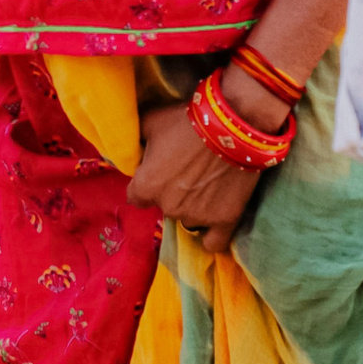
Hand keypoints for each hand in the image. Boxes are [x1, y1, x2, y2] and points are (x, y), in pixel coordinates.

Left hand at [126, 102, 259, 254]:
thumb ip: (136, 138)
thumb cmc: (187, 122)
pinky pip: (213, 242)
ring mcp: (197, 216)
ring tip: (206, 184)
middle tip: (186, 172)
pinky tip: (213, 219)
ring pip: (187, 219)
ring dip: (192, 207)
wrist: (232, 127)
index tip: (157, 172)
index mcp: (146, 186)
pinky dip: (211, 235)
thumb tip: (130, 146)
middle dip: (170, 192)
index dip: (145, 184)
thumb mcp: (150, 121)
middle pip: (163, 206)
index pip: (135, 197)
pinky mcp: (224, 220)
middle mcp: (168, 206)